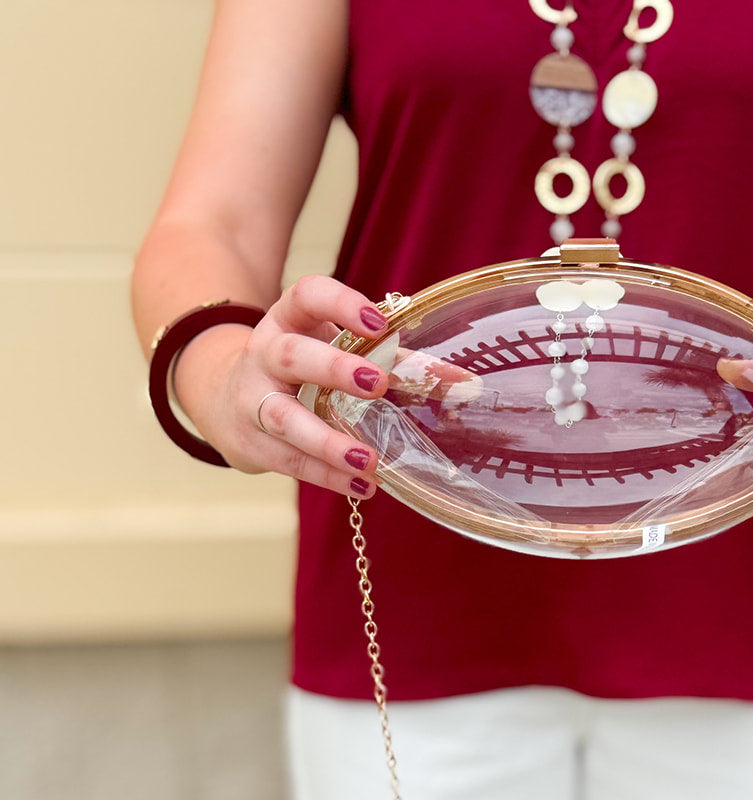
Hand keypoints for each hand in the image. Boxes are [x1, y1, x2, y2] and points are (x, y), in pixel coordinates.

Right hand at [171, 274, 476, 498]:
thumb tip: (465, 382)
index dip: (340, 304)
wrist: (224, 398)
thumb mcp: (337, 353)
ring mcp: (253, 400)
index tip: (379, 323)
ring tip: (370, 460)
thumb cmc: (304, 371)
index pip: (307, 296)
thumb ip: (399, 364)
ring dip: (328, 441)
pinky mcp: (252, 443)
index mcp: (289, 320)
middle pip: (292, 355)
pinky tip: (362, 487)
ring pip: (284, 418)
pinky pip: (289, 461)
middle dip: (333, 368)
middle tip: (376, 383)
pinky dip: (327, 476)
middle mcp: (265, 354)